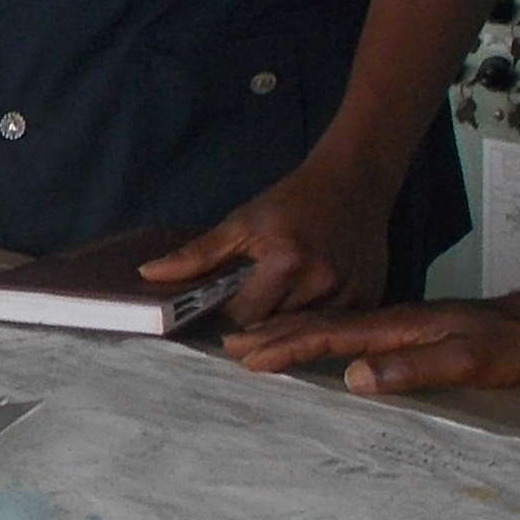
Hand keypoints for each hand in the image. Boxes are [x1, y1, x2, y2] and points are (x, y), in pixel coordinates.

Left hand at [142, 154, 391, 328]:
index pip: (243, 317)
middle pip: (274, 332)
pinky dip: (316, 329)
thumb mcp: (243, 221)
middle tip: (240, 338)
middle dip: (254, 334)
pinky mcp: (371, 299)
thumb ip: (198, 254)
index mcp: (285, 260)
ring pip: (304, 336)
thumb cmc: (293, 200)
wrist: (355, 182)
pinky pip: (334, 330)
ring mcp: (350, 293)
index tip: (220, 322)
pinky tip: (305, 322)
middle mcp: (320, 281)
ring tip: (271, 327)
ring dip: (286, 335)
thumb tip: (149, 275)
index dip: (228, 322)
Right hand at [225, 292, 519, 393]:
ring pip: (331, 328)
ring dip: (290, 335)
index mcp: (397, 326)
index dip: (285, 346)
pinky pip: (350, 336)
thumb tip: (353, 378)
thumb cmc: (512, 347)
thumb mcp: (469, 361)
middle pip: (320, 326)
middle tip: (228, 347)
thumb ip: (413, 369)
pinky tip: (314, 349)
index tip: (247, 356)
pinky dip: (320, 340)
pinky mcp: (407, 335)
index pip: (329, 335)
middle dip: (272, 336)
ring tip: (254, 344)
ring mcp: (398, 327)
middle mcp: (391, 323)